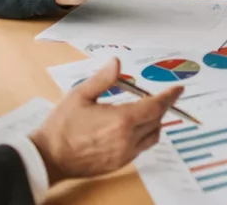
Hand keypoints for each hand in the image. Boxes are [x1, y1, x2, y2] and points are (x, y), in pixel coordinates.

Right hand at [30, 58, 183, 184]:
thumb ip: (103, 79)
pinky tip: (132, 127)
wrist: (48, 157)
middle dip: (161, 106)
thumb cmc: (61, 126)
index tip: (178, 89)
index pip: (155, 106)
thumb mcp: (80, 95)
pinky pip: (141, 148)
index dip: (169, 96)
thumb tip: (116, 62)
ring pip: (152, 136)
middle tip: (162, 95)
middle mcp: (127, 139)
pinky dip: (143, 135)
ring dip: (154, 122)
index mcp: (121, 120)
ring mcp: (124, 154)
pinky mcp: (119, 164)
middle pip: (156, 120)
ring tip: (146, 110)